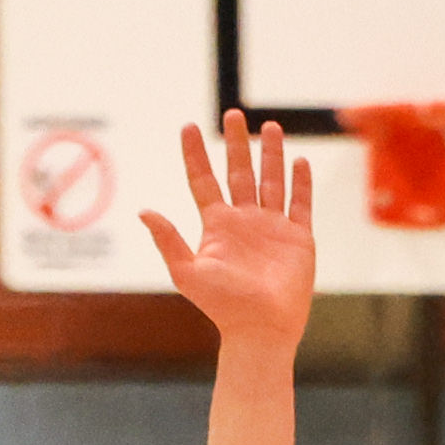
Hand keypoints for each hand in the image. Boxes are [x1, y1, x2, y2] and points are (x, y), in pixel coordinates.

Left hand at [141, 112, 313, 351]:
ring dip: (271, 155)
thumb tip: (143, 211)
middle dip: (237, 143)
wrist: (261, 329)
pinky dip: (301, 183)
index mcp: (217, 226)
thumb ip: (168, 240)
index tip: (188, 127)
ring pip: (271, 181)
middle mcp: (244, 221)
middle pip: (239, 172)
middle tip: (232, 114)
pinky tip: (300, 163)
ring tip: (270, 126)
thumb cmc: (223, 306)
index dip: (194, 154)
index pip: (202, 180)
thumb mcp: (187, 272)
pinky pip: (301, 204)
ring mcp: (272, 227)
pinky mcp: (298, 237)